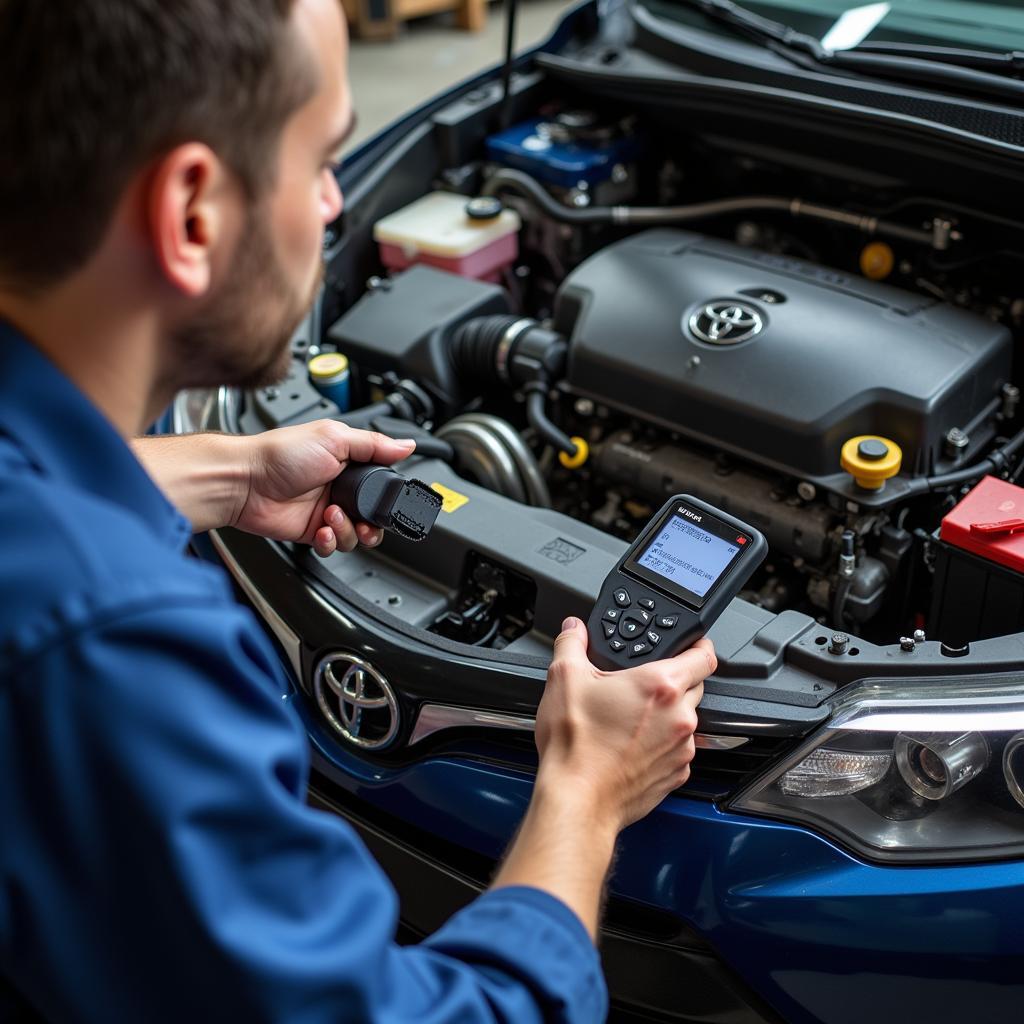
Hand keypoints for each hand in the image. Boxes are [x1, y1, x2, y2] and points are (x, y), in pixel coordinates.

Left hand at [233, 420, 415, 555]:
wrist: (244, 481)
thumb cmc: (279, 454)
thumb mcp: (334, 438)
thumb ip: (373, 444)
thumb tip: (406, 444)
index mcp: (347, 462)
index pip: (380, 484)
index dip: (387, 496)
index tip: (388, 502)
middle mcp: (338, 487)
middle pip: (373, 515)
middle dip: (373, 522)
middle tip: (364, 519)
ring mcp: (325, 511)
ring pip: (356, 534)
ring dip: (348, 530)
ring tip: (332, 516)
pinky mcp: (311, 531)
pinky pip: (334, 546)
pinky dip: (332, 542)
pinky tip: (323, 531)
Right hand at [535, 617, 714, 833]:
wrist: (578, 798)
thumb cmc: (576, 746)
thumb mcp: (564, 679)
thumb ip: (572, 645)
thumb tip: (574, 630)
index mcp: (661, 686)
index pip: (704, 655)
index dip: (699, 643)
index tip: (692, 643)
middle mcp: (680, 717)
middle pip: (695, 686)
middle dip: (674, 680)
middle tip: (642, 683)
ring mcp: (682, 749)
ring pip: (685, 720)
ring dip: (666, 715)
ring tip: (630, 718)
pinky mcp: (676, 774)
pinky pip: (677, 750)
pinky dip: (662, 744)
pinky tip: (632, 745)